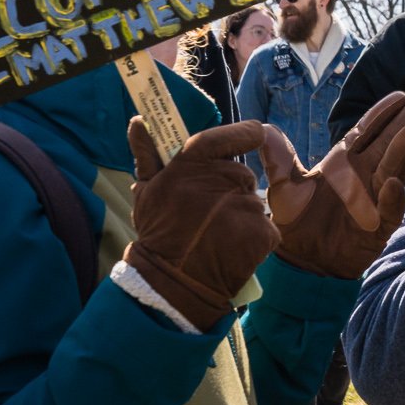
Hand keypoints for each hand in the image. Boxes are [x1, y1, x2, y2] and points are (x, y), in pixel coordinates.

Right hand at [124, 118, 279, 331]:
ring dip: (240, 215)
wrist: (173, 282)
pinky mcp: (262, 231)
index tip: (252, 133)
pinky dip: (254, 236)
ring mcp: (243, 206)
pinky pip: (265, 227)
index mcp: (191, 166)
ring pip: (252, 202)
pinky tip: (232, 247)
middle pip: (241, 175)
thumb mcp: (147, 192)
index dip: (243, 133)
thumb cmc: (159, 232)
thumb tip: (139, 122)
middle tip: (209, 212)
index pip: (229, 136)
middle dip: (230, 189)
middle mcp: (220, 181)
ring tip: (217, 233)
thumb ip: (148, 154)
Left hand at [264, 91, 404, 279]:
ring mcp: (375, 200)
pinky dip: (393, 199)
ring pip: (393, 172)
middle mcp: (365, 176)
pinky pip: (389, 211)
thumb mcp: (285, 185)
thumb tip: (264, 129)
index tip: (400, 96)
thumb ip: (279, 158)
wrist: (300, 260)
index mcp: (346, 162)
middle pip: (389, 145)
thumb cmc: (296, 220)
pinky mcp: (378, 228)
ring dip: (403, 154)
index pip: (368, 132)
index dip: (383, 114)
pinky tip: (393, 185)